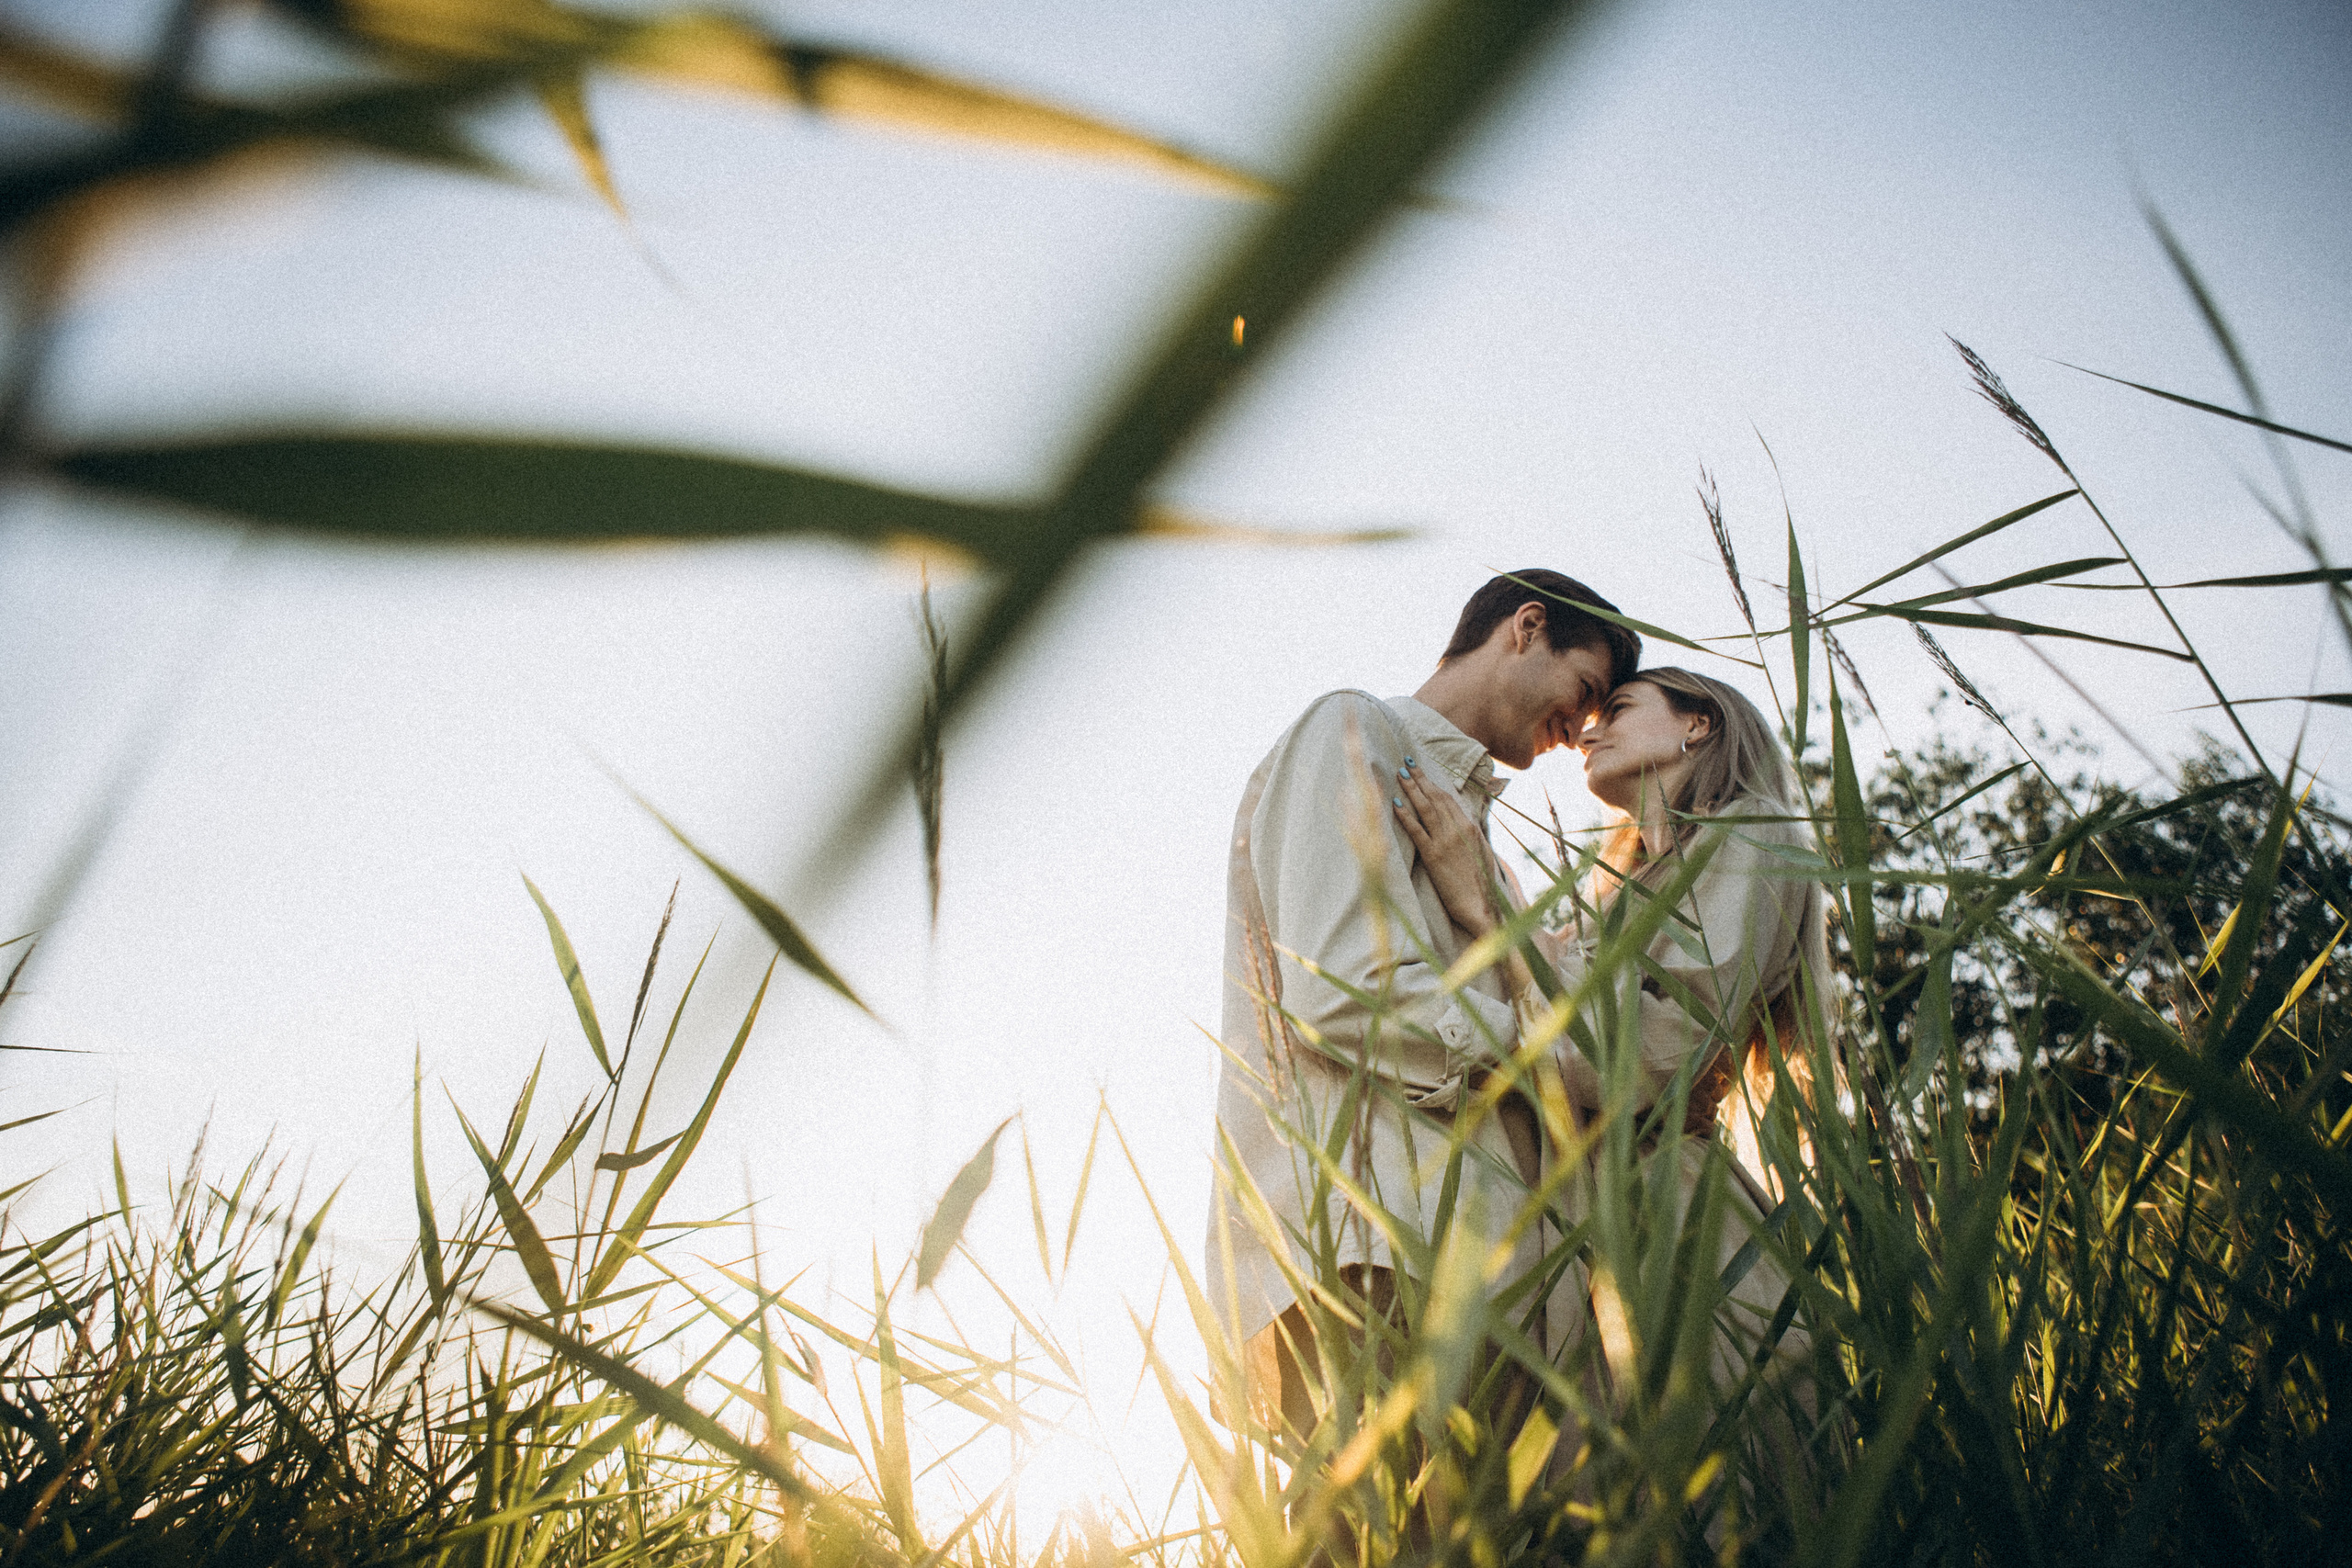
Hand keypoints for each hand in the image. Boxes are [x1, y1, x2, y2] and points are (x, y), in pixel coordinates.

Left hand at [1391, 761, 1498, 935]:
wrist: (1482, 907)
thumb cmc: (1481, 885)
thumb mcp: (1481, 854)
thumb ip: (1470, 836)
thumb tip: (1462, 824)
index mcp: (1470, 827)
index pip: (1448, 799)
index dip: (1433, 783)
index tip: (1422, 771)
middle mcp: (1458, 829)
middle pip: (1435, 798)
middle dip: (1420, 779)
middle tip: (1406, 762)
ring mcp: (1445, 841)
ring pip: (1425, 808)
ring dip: (1411, 789)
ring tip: (1399, 774)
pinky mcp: (1433, 856)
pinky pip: (1416, 830)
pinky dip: (1405, 815)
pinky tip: (1395, 803)